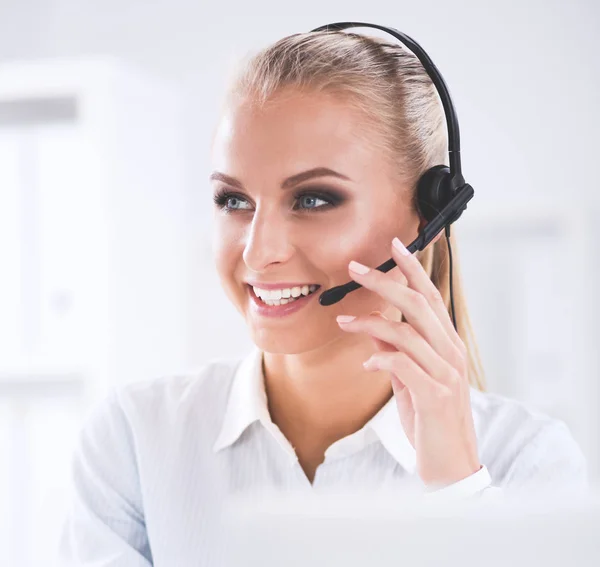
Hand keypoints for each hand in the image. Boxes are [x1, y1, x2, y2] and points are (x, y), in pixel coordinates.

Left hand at [336, 237, 480, 487]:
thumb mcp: (409, 378)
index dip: (412, 269)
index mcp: (446, 343)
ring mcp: (446, 373)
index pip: (429, 296)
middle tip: (354, 267)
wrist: (450, 461)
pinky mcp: (435, 395)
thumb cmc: (430, 416)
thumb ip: (395, 350)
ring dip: (369, 322)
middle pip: (416, 305)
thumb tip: (371, 324)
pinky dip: (381, 358)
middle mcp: (450, 351)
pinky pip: (403, 366)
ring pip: (406, 332)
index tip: (394, 244)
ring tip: (342, 320)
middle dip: (384, 281)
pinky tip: (366, 362)